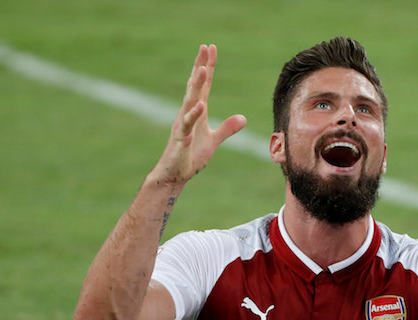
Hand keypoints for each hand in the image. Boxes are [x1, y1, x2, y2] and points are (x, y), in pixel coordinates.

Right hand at [152, 44, 246, 185]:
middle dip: (200, 66)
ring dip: (196, 85)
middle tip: (205, 48)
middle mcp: (188, 113)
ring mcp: (183, 124)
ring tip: (201, 68)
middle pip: (195, 86)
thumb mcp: (214, 140)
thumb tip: (243, 118)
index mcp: (196, 111)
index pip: (204, 85)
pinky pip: (188, 123)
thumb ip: (227, 128)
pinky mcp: (181, 138)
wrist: (174, 174)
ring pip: (190, 100)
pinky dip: (194, 114)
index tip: (211, 48)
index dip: (208, 67)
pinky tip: (200, 104)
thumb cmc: (190, 156)